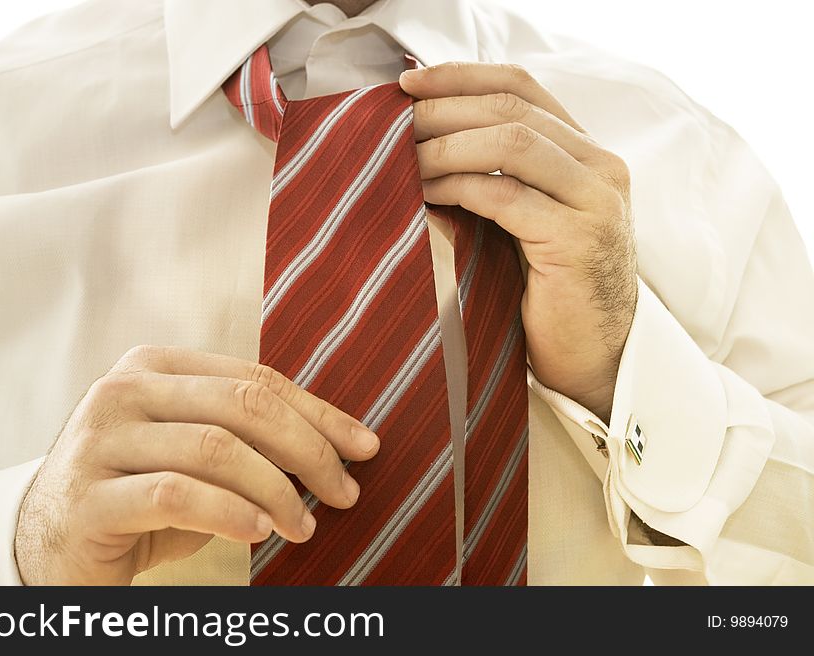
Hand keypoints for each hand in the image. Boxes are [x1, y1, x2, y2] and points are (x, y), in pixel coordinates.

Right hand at [14, 346, 379, 584]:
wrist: (49, 541)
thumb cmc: (140, 493)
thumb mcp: (199, 455)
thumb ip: (251, 438)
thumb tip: (341, 448)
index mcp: (156, 366)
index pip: (257, 380)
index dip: (319, 413)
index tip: (363, 448)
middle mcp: (125, 390)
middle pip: (244, 405)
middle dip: (308, 449)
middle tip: (344, 491)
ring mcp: (101, 439)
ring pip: (216, 448)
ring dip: (275, 490)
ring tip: (303, 525)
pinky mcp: (89, 494)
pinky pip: (177, 495)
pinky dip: (230, 513)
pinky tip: (259, 532)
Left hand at [401, 63, 637, 419]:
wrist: (592, 356)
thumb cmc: (547, 290)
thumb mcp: (527, 218)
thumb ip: (500, 176)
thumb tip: (425, 137)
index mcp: (587, 153)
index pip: (522, 86)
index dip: (462, 76)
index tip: (408, 81)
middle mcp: (601, 166)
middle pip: (510, 108)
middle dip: (442, 109)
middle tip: (393, 123)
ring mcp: (596, 201)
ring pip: (510, 143)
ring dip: (444, 145)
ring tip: (401, 157)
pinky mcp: (578, 239)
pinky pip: (504, 196)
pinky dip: (457, 187)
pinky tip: (425, 192)